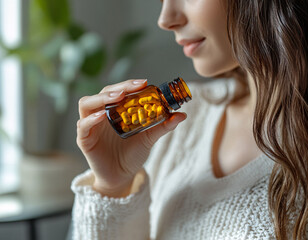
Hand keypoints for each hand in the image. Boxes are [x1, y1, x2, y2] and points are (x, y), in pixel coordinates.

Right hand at [76, 79, 186, 196]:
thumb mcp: (149, 138)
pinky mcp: (84, 140)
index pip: (119, 90)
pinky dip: (91, 120)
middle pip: (103, 93)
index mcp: (115, 110)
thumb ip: (162, 126)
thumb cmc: (133, 154)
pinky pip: (83, 126)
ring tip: (117, 97)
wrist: (122, 177)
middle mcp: (101, 114)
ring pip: (87, 104)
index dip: (129, 84)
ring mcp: (91, 126)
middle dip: (118, 87)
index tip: (144, 83)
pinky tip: (102, 116)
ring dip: (101, 98)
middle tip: (134, 87)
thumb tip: (182, 114)